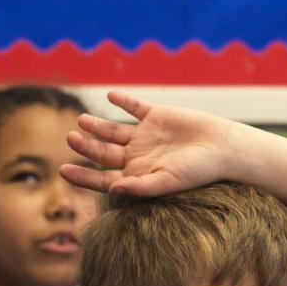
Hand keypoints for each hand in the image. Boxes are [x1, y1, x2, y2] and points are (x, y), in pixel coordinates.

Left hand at [61, 91, 243, 198]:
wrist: (223, 147)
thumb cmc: (198, 171)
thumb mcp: (168, 181)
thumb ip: (141, 186)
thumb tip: (114, 189)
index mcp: (138, 175)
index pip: (104, 178)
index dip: (83, 176)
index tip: (63, 170)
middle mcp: (138, 156)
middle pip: (104, 153)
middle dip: (86, 147)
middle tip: (71, 138)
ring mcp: (146, 135)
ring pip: (113, 130)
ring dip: (97, 125)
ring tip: (82, 120)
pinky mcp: (156, 116)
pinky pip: (135, 107)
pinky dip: (122, 101)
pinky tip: (110, 96)